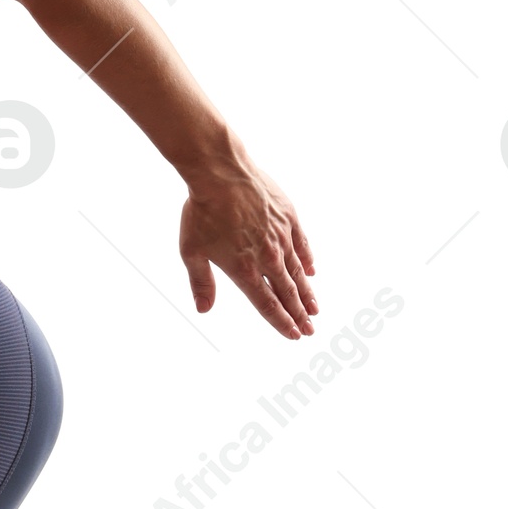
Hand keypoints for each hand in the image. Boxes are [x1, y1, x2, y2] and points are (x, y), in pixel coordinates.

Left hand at [179, 156, 316, 338]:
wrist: (221, 173)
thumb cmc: (202, 212)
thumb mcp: (192, 251)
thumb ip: (201, 283)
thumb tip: (203, 309)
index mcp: (244, 270)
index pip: (267, 304)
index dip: (281, 322)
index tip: (293, 335)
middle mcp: (268, 257)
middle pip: (287, 292)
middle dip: (299, 314)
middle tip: (310, 330)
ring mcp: (281, 237)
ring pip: (298, 271)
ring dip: (307, 292)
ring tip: (315, 309)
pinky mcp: (289, 217)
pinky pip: (302, 244)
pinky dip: (307, 259)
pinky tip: (312, 270)